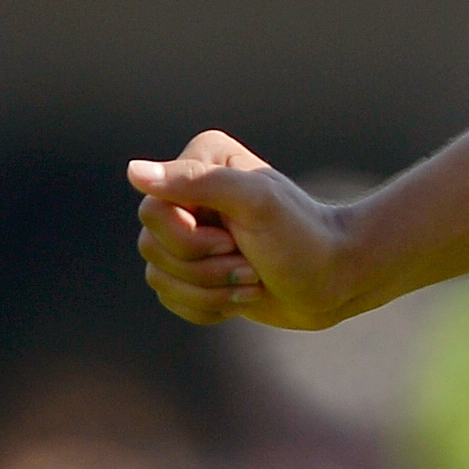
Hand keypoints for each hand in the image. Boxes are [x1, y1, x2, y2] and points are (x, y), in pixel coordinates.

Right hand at [130, 131, 359, 329]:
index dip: (189, 238)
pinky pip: (171, 299)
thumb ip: (197, 181)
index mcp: (204, 162)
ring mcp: (191, 233)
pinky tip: (244, 295)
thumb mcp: (256, 203)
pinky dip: (209, 306)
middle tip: (251, 263)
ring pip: (158, 278)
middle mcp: (191, 194)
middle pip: (150, 247)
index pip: (153, 210)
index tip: (236, 238)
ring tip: (253, 280)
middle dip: (204, 269)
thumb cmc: (303, 236)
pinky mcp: (196, 269)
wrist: (336, 278)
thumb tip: (133, 172)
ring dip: (210, 290)